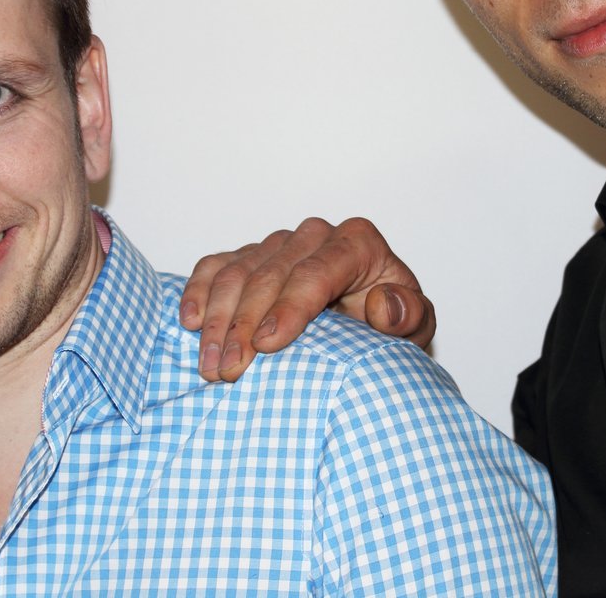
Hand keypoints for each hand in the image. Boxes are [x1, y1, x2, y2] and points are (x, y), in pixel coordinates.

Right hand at [181, 216, 434, 380]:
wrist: (372, 316)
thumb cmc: (391, 320)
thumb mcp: (415, 324)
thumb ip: (407, 314)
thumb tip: (382, 305)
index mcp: (358, 243)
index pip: (316, 271)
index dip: (289, 307)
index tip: (268, 346)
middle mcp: (316, 235)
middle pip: (270, 274)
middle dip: (246, 324)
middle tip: (230, 371)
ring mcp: (281, 242)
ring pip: (239, 270)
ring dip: (218, 319)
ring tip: (210, 365)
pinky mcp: (252, 255)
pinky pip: (218, 265)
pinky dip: (199, 290)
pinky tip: (190, 321)